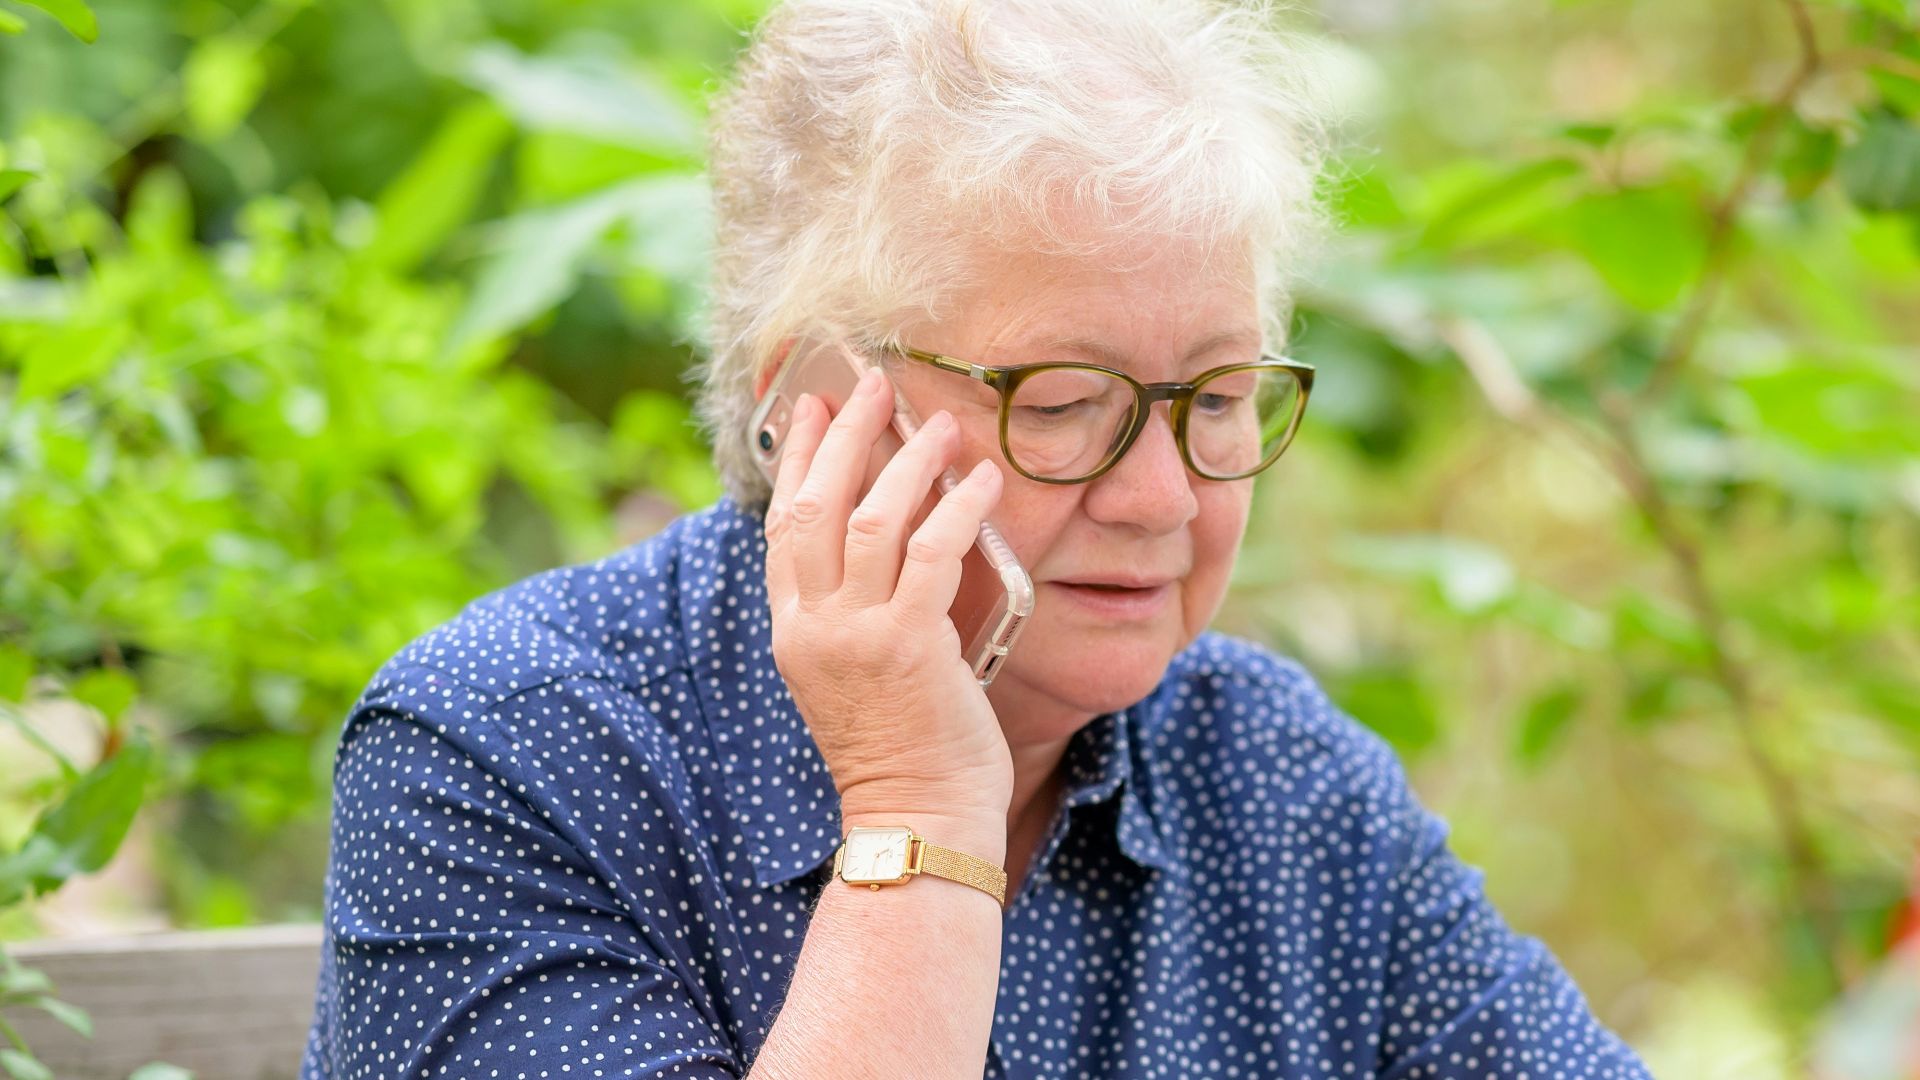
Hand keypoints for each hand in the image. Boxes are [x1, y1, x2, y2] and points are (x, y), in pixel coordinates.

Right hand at [762, 359, 1013, 821]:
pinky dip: (959, 507)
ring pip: (872, 518)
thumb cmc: (903, 748)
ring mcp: (856, 635)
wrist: (918, 818)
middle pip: (815, 503)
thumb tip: (889, 538)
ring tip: (939, 423)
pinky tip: (983, 479)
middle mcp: (813, 627)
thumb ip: (855, 611)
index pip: (783, 525)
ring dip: (907, 461)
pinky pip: (933, 553)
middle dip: (844, 434)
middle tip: (872, 383)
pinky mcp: (908, 645)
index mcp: (794, 632)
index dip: (800, 458)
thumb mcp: (855, 673)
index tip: (816, 404)